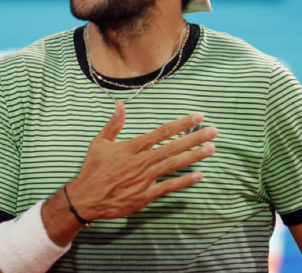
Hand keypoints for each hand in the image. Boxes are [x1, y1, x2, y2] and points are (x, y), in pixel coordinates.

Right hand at [67, 101, 216, 220]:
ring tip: (211, 149)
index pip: (163, 131)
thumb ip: (114, 123)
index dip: (182, 124)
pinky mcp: (146, 194)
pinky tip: (198, 175)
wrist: (87, 197)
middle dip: (196, 138)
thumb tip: (121, 104)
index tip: (198, 117)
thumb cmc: (93, 169)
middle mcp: (143, 160)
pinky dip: (184, 181)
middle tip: (214, 131)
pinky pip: (169, 186)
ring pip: (175, 164)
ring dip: (195, 156)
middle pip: (174, 146)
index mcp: (133, 146)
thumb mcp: (100, 142)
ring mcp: (146, 178)